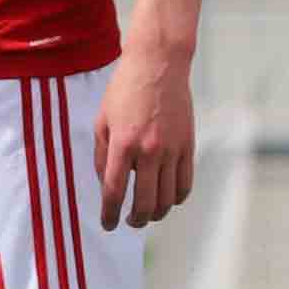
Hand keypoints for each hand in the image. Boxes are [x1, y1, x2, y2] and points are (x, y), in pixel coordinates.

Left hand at [93, 42, 196, 228]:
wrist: (159, 64)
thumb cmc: (125, 90)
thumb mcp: (102, 120)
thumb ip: (100, 156)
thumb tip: (106, 185)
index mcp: (123, 143)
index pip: (115, 192)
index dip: (109, 214)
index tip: (108, 224)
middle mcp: (149, 150)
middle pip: (145, 203)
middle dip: (135, 220)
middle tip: (130, 222)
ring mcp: (172, 149)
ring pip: (168, 198)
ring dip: (157, 213)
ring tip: (148, 213)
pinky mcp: (188, 145)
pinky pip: (185, 184)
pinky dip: (177, 198)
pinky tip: (168, 198)